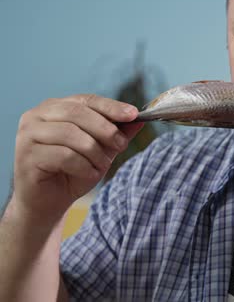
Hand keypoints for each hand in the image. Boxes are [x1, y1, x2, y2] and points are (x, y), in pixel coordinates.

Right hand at [12, 94, 142, 223]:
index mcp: (55, 108)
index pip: (86, 100)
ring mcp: (28, 135)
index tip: (133, 114)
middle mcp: (37, 116)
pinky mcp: (27, 155)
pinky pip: (64, 155)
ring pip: (71, 134)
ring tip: (102, 165)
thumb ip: (117, 133)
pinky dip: (83, 166)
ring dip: (95, 152)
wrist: (49, 202)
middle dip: (106, 129)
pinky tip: (89, 173)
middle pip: (78, 113)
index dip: (111, 106)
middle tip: (121, 145)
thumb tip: (139, 119)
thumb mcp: (101, 150)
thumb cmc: (73, 172)